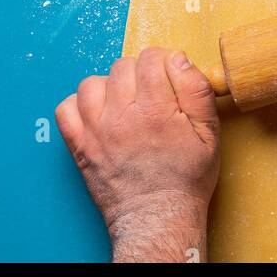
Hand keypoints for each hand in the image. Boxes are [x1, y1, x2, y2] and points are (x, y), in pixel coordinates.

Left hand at [56, 48, 219, 262]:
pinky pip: (66, 109)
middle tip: (149, 95)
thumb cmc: (185, 179)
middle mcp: (121, 116)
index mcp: (155, 109)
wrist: (158, 219)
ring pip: (92, 83)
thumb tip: (179, 58)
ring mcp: (96, 131)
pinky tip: (98, 114)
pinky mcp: (80, 147)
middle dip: (139, 73)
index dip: (163, 61)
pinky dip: (78, 106)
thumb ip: (196, 90)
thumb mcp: (210, 133)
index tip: (167, 76)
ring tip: (123, 103)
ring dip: (108, 87)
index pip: (151, 58)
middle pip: (122, 66)